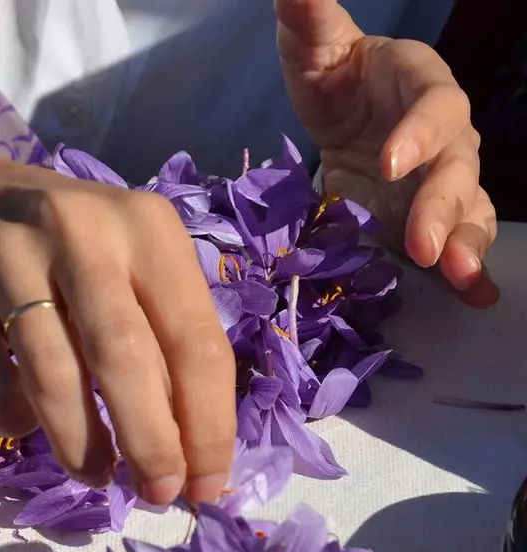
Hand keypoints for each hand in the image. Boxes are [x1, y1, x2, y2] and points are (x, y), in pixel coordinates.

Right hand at [0, 121, 236, 505]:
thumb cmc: (64, 254)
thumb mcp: (127, 268)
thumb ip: (161, 339)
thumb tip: (193, 451)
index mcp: (146, 228)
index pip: (195, 338)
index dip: (207, 423)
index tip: (206, 486)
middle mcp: (80, 231)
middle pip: (123, 353)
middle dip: (147, 440)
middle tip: (154, 493)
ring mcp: (6, 255)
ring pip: (50, 370)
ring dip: (79, 441)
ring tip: (93, 474)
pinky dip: (10, 417)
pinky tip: (23, 426)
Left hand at [276, 0, 499, 307]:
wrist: (347, 114)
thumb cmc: (334, 78)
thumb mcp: (313, 50)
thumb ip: (308, 20)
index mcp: (421, 83)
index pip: (435, 104)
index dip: (420, 132)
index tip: (391, 160)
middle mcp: (446, 133)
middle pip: (458, 167)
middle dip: (443, 206)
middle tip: (424, 245)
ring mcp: (444, 178)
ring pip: (469, 208)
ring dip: (466, 242)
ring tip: (458, 274)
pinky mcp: (432, 217)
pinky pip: (461, 240)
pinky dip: (470, 269)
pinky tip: (475, 295)